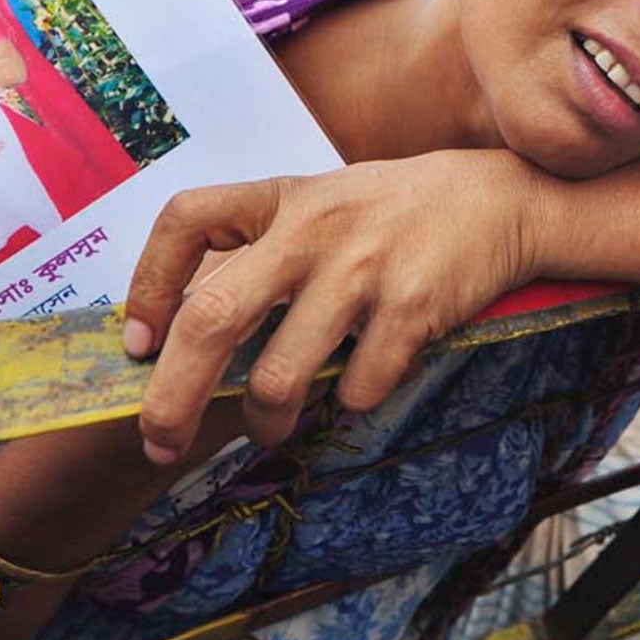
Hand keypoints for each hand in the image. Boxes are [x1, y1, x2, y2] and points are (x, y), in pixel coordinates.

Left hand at [122, 151, 544, 461]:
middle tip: (159, 440)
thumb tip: (183, 335)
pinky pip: (356, 389)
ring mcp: (362, 269)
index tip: (139, 341)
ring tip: (272, 426)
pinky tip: (361, 385)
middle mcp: (313, 229)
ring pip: (278, 378)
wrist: (500, 199)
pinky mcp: (411, 308)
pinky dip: (350, 404)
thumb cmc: (392, 215)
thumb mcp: (320, 205)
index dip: (148, 284)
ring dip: (265, 421)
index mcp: (282, 198)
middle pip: (212, 318)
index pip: (186, 219)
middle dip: (172, 397)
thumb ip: (261, 250)